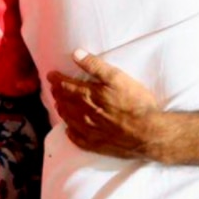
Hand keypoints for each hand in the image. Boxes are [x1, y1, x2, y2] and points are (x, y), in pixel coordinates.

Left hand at [48, 49, 162, 159]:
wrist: (147, 133)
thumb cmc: (135, 103)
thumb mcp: (117, 78)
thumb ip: (95, 66)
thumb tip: (76, 54)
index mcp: (88, 95)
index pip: (66, 85)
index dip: (57, 79)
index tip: (50, 75)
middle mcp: (84, 114)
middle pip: (65, 102)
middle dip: (57, 94)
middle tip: (53, 89)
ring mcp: (89, 131)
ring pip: (69, 119)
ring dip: (62, 110)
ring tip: (59, 105)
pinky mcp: (96, 144)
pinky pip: (77, 139)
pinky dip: (70, 132)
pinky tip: (69, 130)